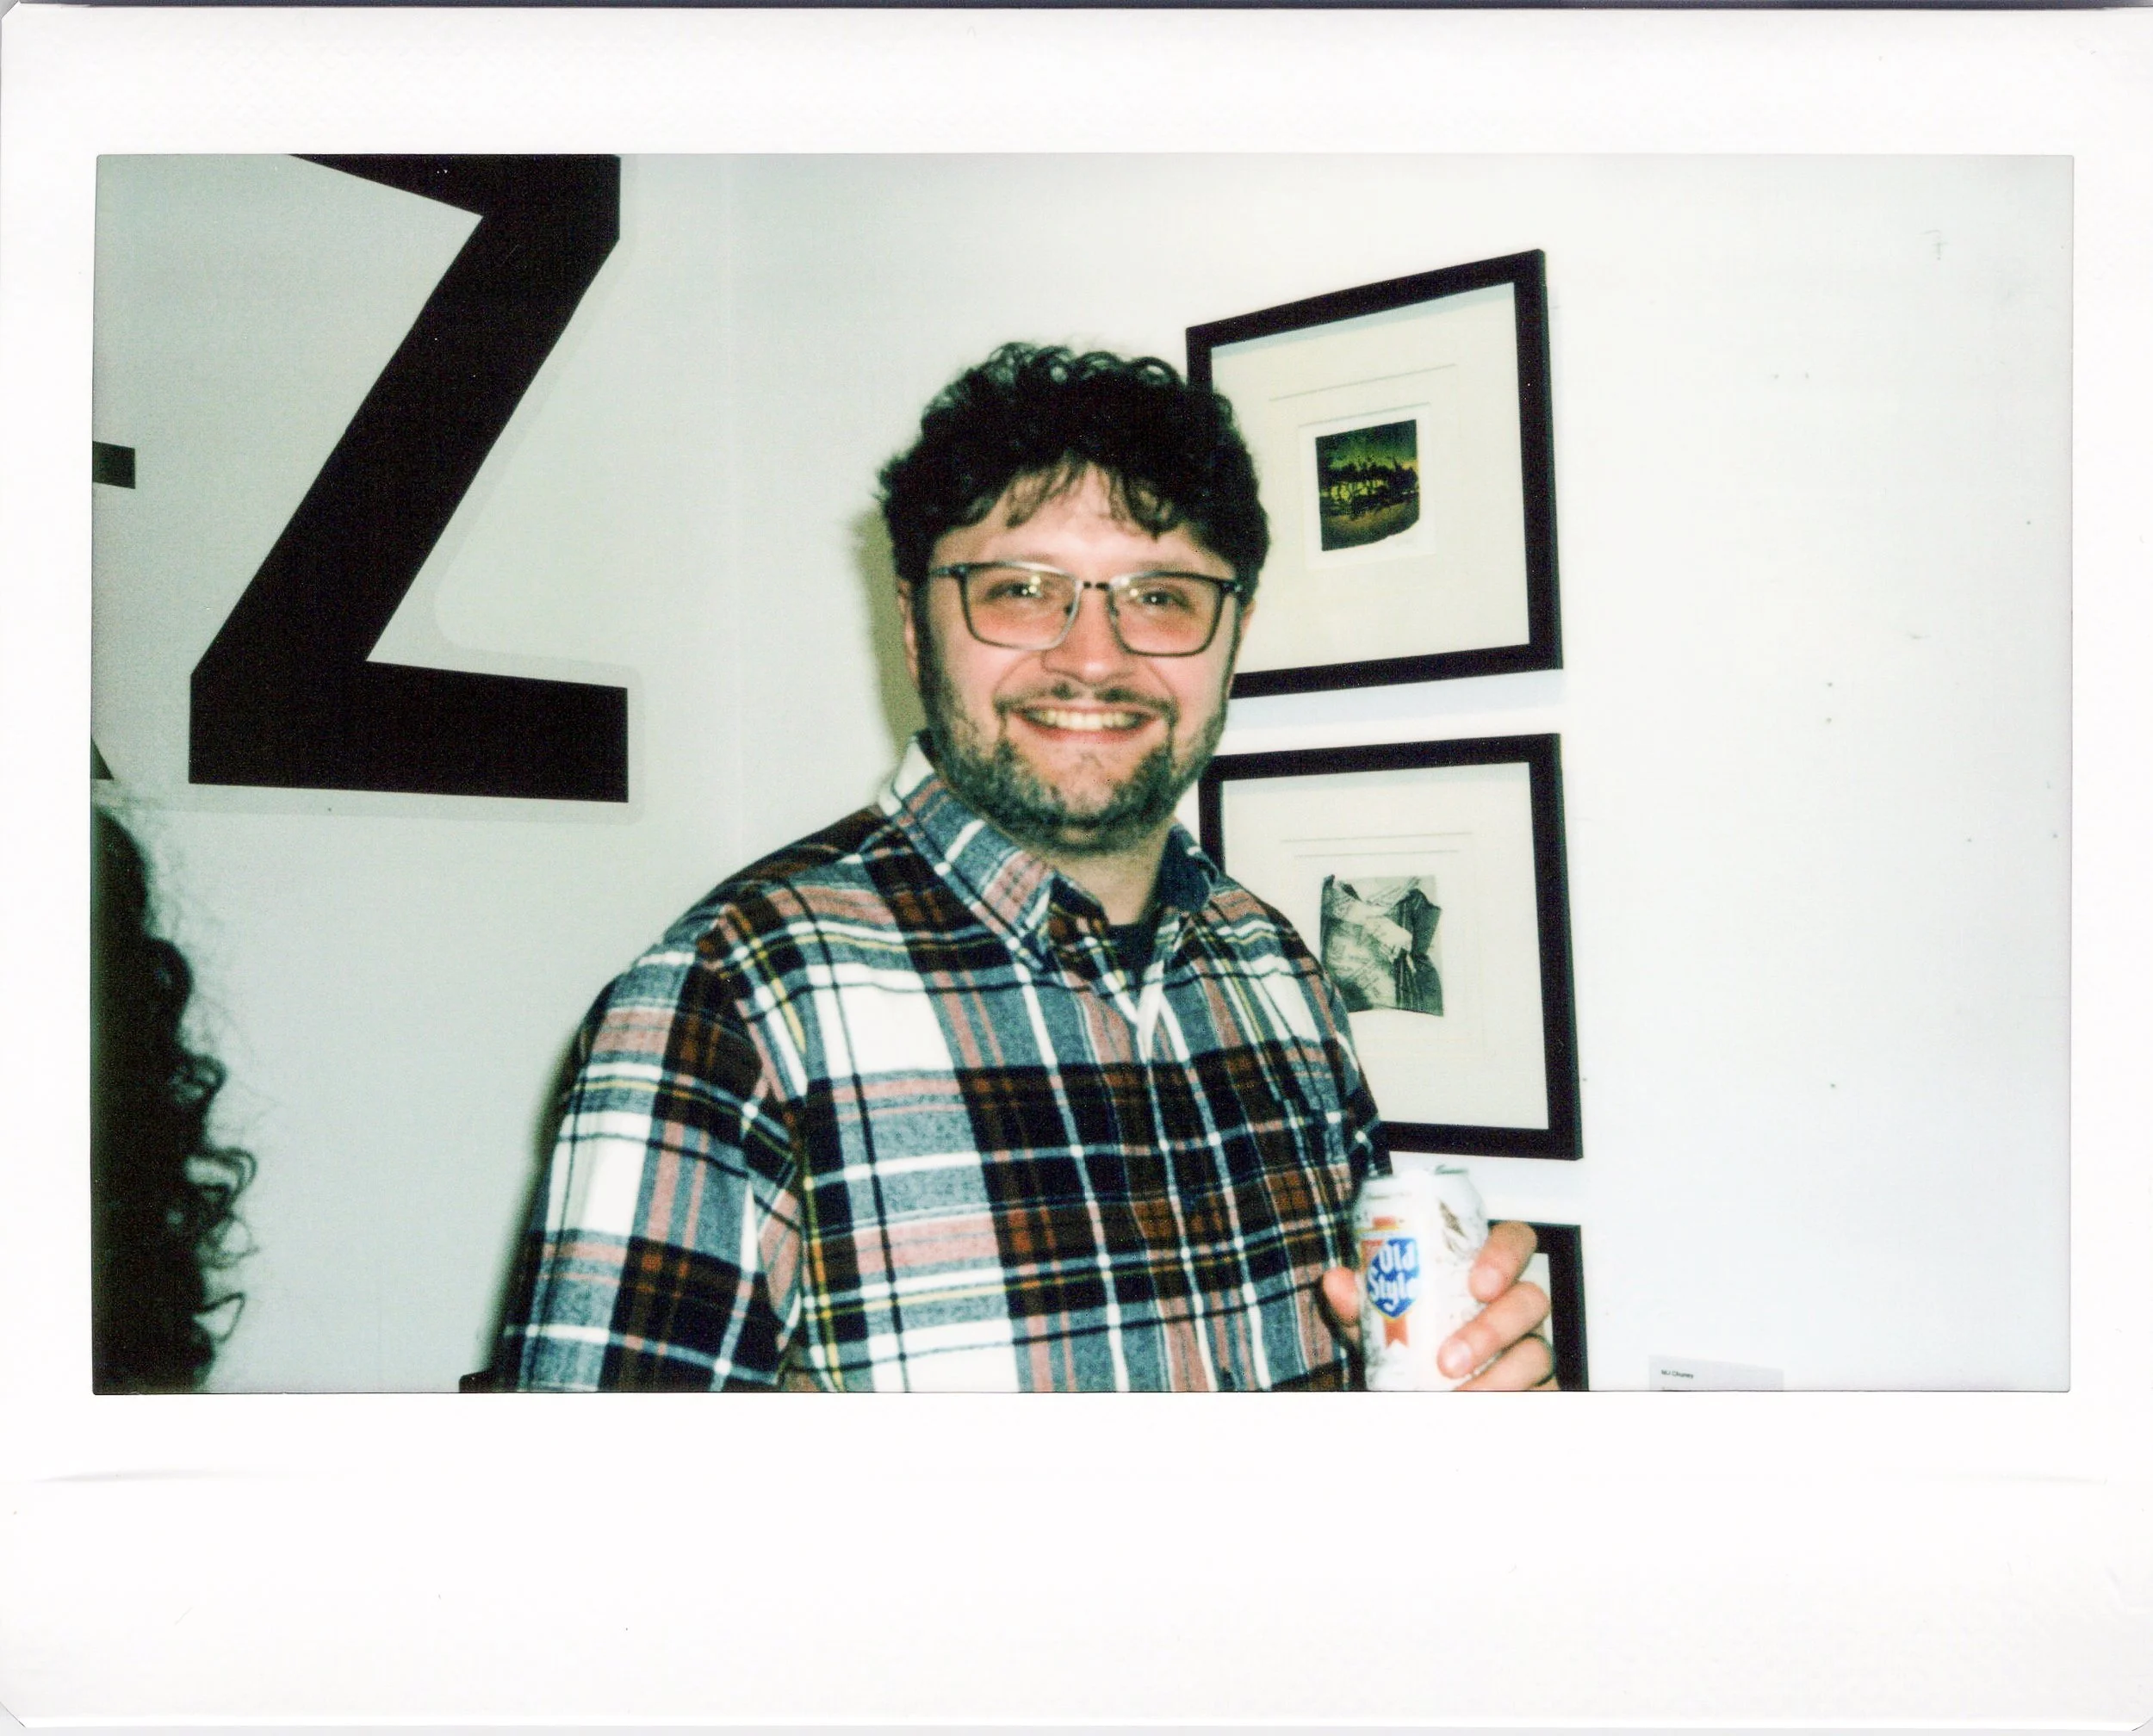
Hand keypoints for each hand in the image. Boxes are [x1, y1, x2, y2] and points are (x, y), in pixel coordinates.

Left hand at [1319, 1219, 1556, 1389]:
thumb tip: (1337, 1282)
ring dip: (1498, 1375)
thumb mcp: (1383, 1319)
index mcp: (1484, 1272)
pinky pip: (1540, 1390)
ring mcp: (1530, 1346)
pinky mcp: (1537, 1385)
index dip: (1505, 1255)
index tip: (1478, 1284)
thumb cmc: (1411, 1339)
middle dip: (1493, 1328)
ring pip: (1537, 1351)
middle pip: (1531, 1299)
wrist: (1420, 1389)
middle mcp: (1514, 1305)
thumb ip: (1362, 1300)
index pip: (1515, 1241)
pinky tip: (1476, 1407)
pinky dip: (1509, 1398)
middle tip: (1449, 1358)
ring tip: (1457, 1395)